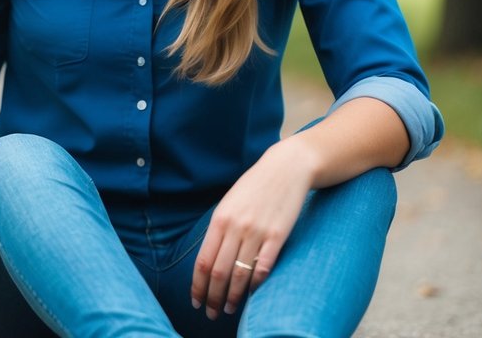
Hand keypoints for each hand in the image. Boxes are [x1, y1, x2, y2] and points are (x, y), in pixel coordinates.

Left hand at [190, 136, 316, 318]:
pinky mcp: (279, 236)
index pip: (203, 261)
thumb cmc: (255, 187)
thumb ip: (220, 229)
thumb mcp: (229, 203)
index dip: (198, 285)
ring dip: (233, 296)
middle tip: (210, 313)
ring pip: (240, 273)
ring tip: (229, 309)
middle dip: (212, 297)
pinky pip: (264, 267)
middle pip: (219, 271)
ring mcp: (257, 232)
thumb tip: (210, 258)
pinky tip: (251, 294)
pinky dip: (256, 284)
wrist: (286, 169)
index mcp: (219, 219)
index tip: (196, 301)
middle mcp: (235, 227)